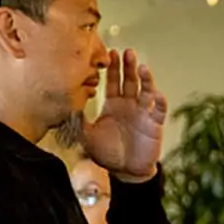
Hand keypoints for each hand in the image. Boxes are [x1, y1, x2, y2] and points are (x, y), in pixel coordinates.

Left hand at [83, 50, 167, 181]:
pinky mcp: (154, 125)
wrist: (125, 171)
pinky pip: (159, 111)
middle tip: (126, 51)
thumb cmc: (107, 153)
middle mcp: (129, 106)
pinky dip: (160, 102)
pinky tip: (157, 94)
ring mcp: (143, 114)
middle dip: (128, 67)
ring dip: (145, 79)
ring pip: (145, 91)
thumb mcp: (86, 135)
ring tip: (142, 67)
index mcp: (113, 105)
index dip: (112, 69)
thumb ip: (77, 119)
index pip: (113, 82)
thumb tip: (64, 105)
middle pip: (130, 81)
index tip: (109, 53)